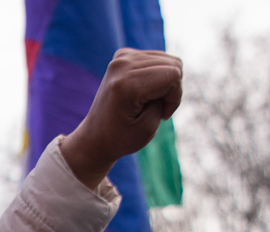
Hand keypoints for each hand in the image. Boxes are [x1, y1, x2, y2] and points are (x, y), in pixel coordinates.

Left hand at [62, 49, 183, 188]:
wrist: (94, 137)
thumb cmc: (120, 138)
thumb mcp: (148, 127)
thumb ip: (166, 98)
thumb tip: (172, 71)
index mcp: (126, 83)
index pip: (172, 75)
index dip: (175, 98)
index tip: (163, 116)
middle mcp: (122, 64)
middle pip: (173, 65)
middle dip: (172, 89)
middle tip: (156, 109)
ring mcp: (121, 57)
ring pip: (169, 61)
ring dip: (165, 83)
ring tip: (149, 101)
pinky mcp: (123, 55)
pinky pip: (158, 59)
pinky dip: (158, 76)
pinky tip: (145, 91)